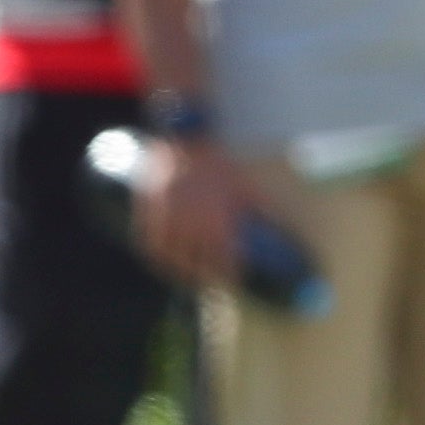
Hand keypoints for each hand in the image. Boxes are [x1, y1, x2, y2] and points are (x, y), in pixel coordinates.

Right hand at [132, 134, 247, 289]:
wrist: (183, 143)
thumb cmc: (218, 166)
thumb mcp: (245, 187)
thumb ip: (260, 211)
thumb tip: (275, 229)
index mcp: (219, 225)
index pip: (226, 263)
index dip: (231, 275)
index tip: (235, 279)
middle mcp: (193, 229)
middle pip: (199, 267)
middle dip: (208, 277)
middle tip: (214, 281)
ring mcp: (169, 224)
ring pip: (173, 262)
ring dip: (183, 273)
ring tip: (192, 276)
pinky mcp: (149, 217)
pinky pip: (151, 248)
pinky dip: (159, 260)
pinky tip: (167, 263)